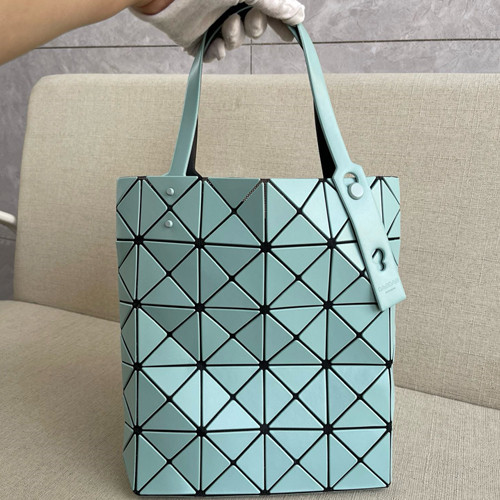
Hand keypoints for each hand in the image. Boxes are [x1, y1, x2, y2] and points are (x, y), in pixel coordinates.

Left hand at [131, 0, 304, 61]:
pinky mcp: (196, 39)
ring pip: (235, 42)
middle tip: (250, 20)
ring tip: (225, 27)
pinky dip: (217, 53)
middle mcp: (228, 6)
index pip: (268, 10)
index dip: (281, 23)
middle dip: (255, 28)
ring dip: (234, 38)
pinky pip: (214, 54)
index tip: (292, 35)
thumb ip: (274, 3)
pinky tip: (215, 47)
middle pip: (254, 29)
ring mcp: (212, 23)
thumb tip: (299, 14)